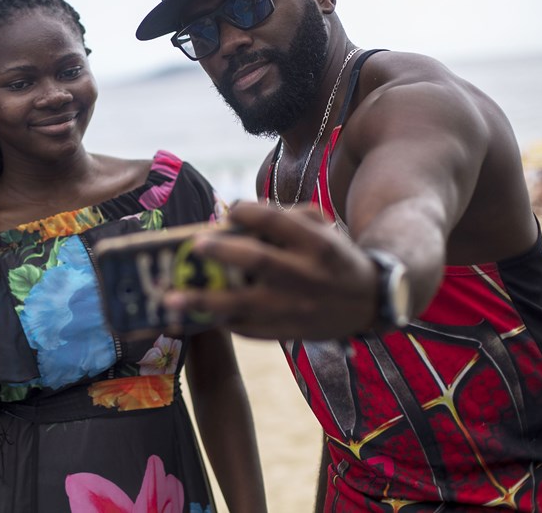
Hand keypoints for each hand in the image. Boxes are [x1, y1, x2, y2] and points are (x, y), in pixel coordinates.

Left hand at [163, 202, 377, 339]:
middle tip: (195, 245)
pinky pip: (247, 329)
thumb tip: (234, 215)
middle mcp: (306, 276)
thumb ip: (283, 216)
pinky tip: (194, 314)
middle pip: (259, 261)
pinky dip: (220, 321)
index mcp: (316, 244)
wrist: (369, 302)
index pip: (277, 222)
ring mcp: (294, 309)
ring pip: (244, 305)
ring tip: (171, 298)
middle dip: (224, 252)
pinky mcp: (287, 333)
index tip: (230, 209)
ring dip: (204, 300)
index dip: (250, 212)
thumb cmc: (333, 255)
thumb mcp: (322, 226)